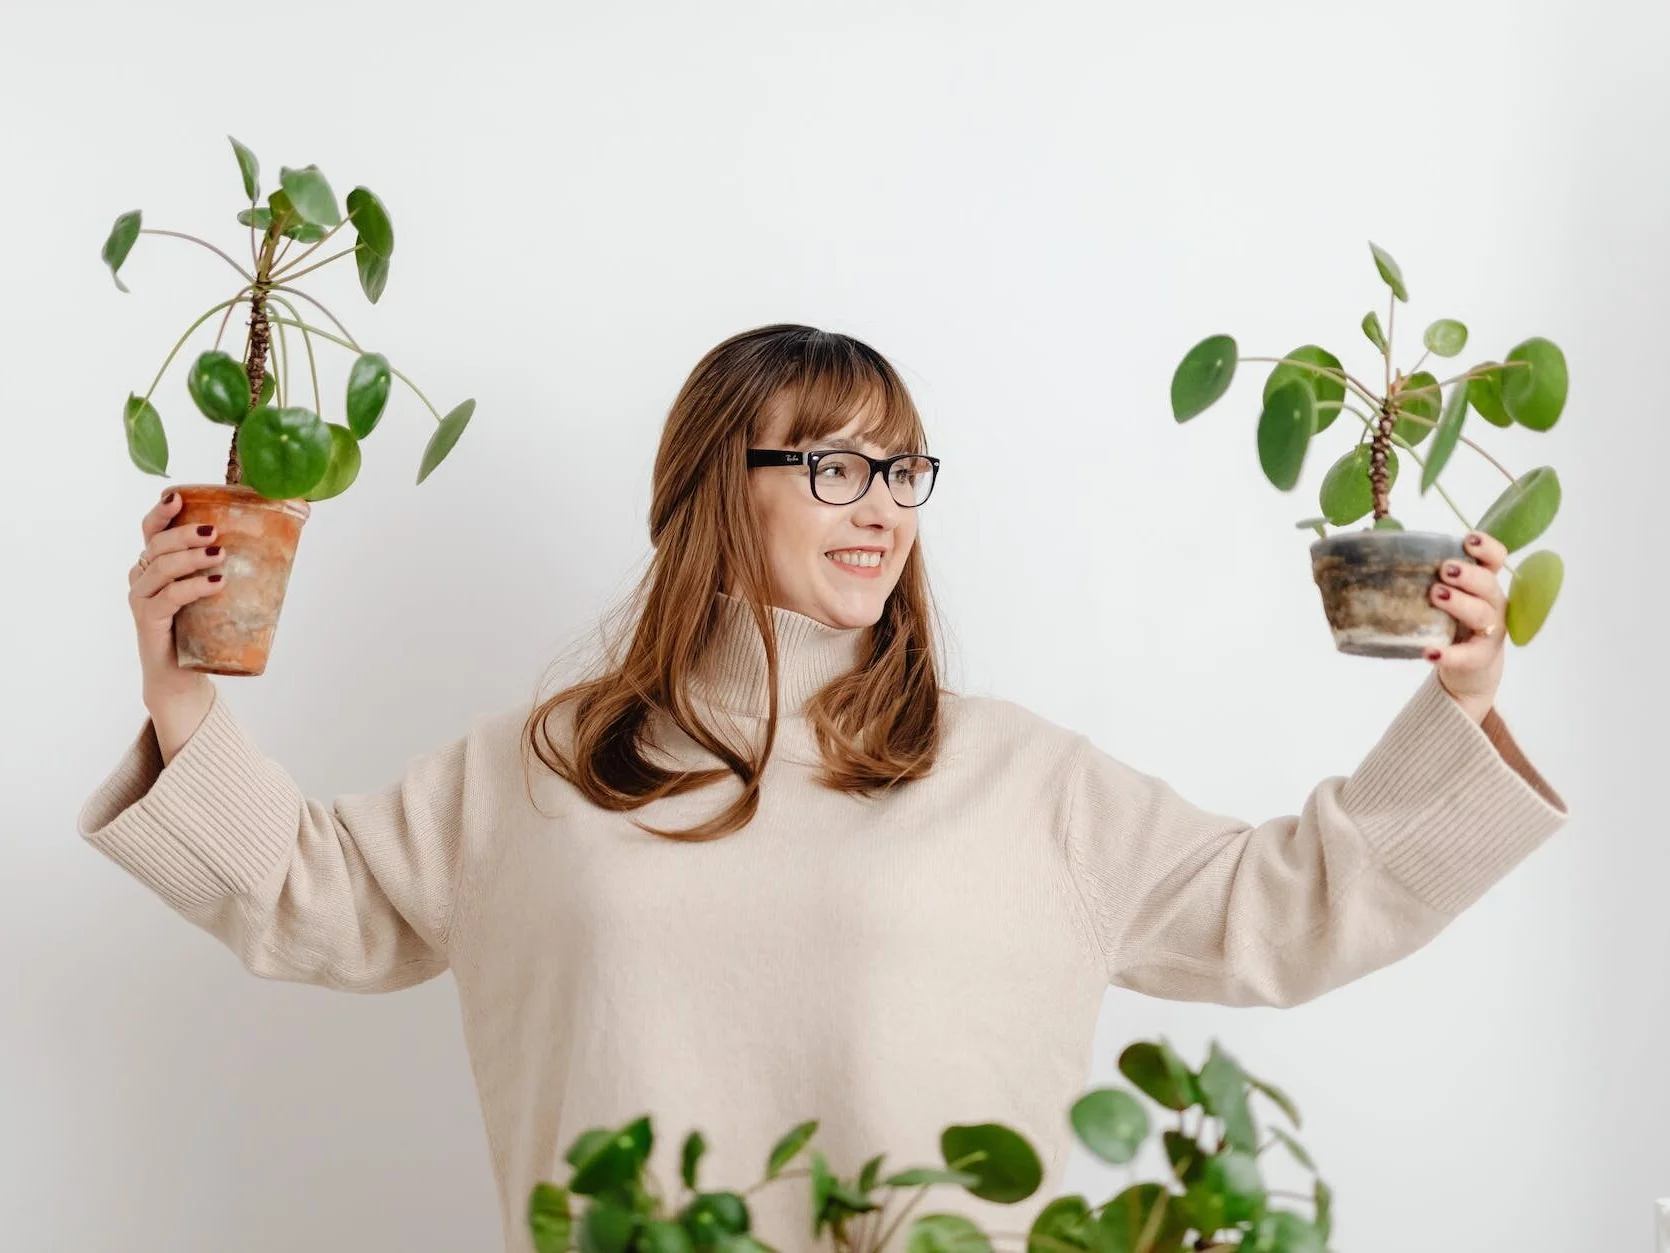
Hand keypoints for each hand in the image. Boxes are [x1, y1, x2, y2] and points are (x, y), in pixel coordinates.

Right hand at [129, 490, 226, 702]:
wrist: (182, 675)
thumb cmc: (199, 628)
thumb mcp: (211, 592)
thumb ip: (222, 567)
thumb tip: (269, 541)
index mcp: (153, 563)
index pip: (151, 530)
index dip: (161, 512)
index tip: (178, 497)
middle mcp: (141, 576)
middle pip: (156, 544)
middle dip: (185, 533)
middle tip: (214, 531)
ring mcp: (141, 598)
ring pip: (161, 568)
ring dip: (192, 558)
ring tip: (220, 555)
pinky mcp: (148, 620)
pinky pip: (168, 597)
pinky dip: (192, 587)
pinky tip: (216, 583)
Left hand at [1426, 530, 1506, 724]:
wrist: (1469, 670)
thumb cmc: (1451, 624)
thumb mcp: (1442, 598)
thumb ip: (1420, 575)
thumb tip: (1369, 538)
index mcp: (1482, 584)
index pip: (1495, 559)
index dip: (1486, 548)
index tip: (1468, 540)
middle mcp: (1492, 604)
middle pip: (1488, 583)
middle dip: (1468, 574)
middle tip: (1444, 570)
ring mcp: (1489, 631)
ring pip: (1481, 613)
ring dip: (1459, 603)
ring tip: (1436, 595)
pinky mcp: (1479, 657)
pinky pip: (1467, 655)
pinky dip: (1449, 654)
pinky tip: (1430, 652)